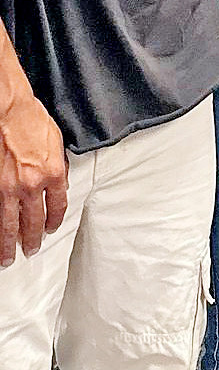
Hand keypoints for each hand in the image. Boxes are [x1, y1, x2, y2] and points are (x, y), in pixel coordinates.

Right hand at [0, 93, 67, 266]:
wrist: (9, 112)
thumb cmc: (32, 121)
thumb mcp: (57, 144)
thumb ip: (58, 168)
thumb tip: (58, 183)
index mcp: (53, 173)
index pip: (58, 205)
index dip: (55, 220)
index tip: (52, 229)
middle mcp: (32, 184)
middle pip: (34, 221)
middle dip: (33, 239)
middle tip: (31, 250)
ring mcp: (9, 187)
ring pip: (10, 224)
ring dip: (9, 243)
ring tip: (8, 257)